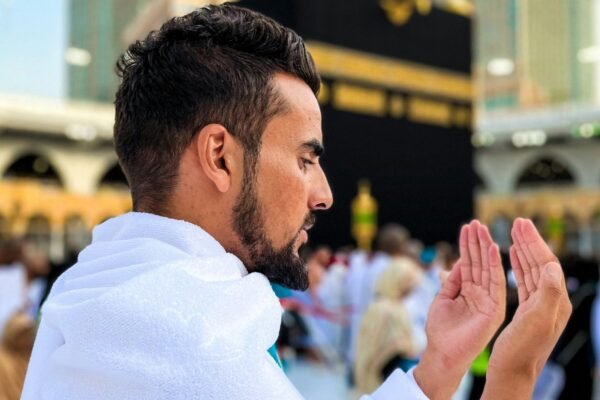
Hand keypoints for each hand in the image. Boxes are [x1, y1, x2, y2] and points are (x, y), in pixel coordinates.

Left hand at [414, 220, 505, 398]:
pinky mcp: (495, 308)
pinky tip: (492, 248)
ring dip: (485, 248)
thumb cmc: (441, 329)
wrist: (443, 352)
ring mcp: (489, 299)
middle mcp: (481, 293)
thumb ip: (452, 282)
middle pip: (479, 263)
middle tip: (475, 222)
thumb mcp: (443, 299)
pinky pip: (496, 283)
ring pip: (488, 269)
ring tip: (482, 228)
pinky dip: (494, 265)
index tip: (467, 227)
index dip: (468, 246)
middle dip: (477, 242)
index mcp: (468, 290)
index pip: (469, 263)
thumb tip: (456, 263)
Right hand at [483, 218, 571, 399]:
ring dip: (523, 250)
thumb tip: (552, 265)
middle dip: (529, 241)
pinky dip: (517, 265)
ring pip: (531, 270)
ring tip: (514, 233)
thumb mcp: (536, 320)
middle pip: (540, 262)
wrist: (513, 372)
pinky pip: (524, 281)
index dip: (534, 242)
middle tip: (518, 222)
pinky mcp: (527, 310)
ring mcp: (539, 305)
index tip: (521, 224)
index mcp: (555, 300)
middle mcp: (550, 301)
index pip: (546, 262)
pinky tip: (512, 258)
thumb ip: (548, 291)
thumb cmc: (522, 350)